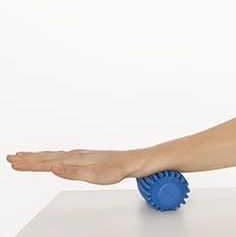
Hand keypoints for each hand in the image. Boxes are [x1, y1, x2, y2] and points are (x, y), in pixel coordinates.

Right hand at [6, 149, 143, 184]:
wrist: (128, 162)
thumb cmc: (113, 170)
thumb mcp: (93, 175)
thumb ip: (71, 172)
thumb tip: (53, 167)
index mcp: (73, 159)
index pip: (46, 163)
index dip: (29, 164)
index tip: (13, 163)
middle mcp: (74, 155)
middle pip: (45, 157)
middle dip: (27, 158)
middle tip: (10, 158)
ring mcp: (78, 155)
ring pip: (51, 155)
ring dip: (36, 156)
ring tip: (23, 155)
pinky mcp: (82, 157)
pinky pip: (60, 155)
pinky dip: (49, 156)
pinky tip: (48, 157)